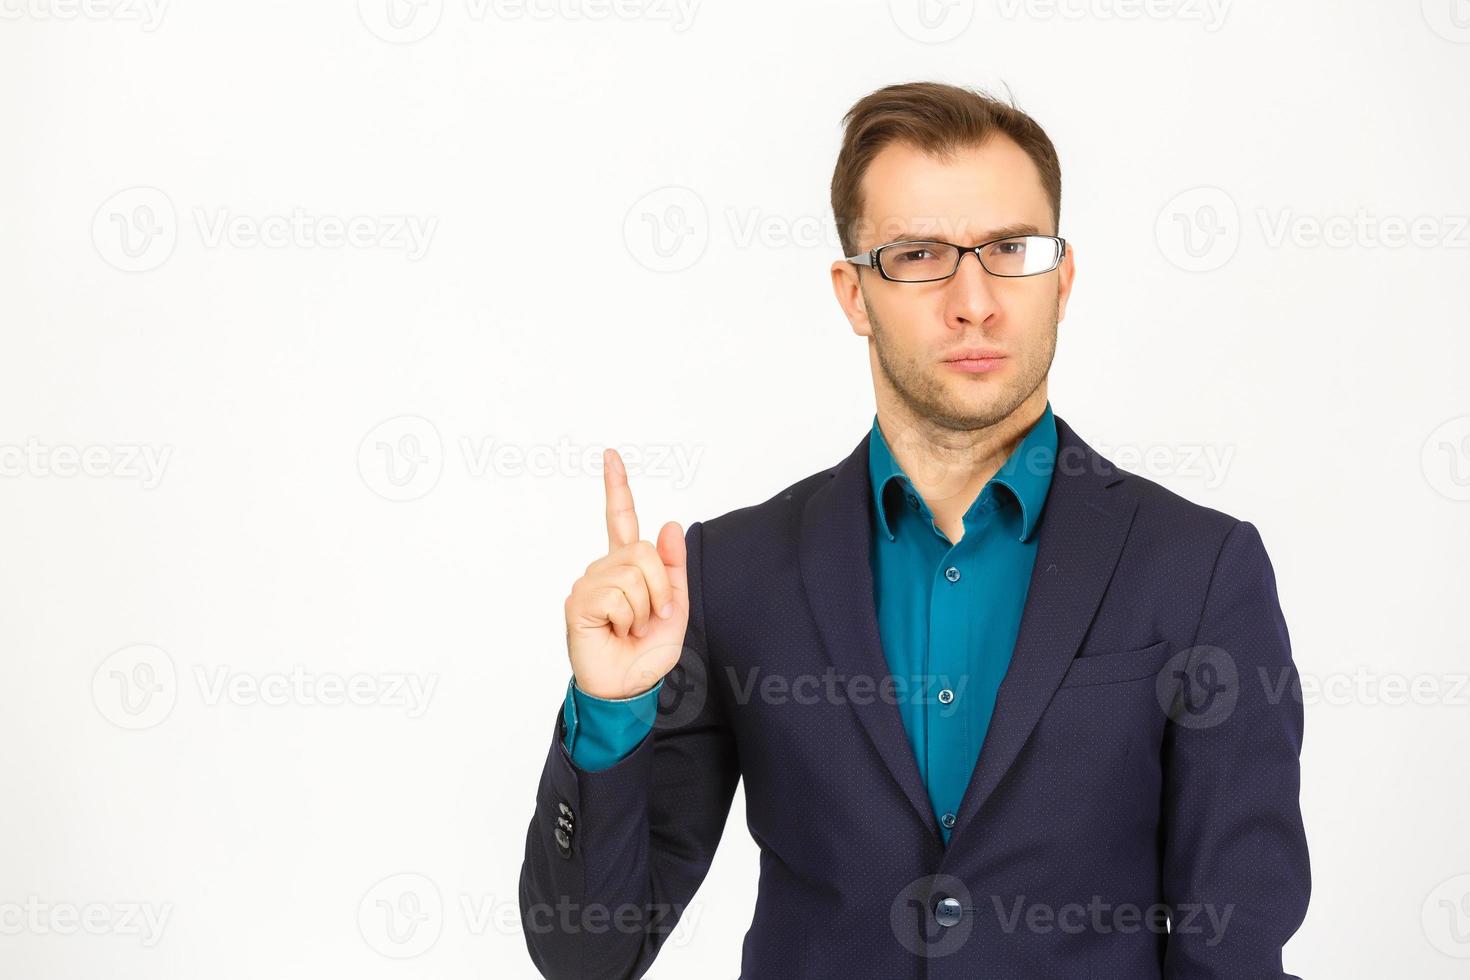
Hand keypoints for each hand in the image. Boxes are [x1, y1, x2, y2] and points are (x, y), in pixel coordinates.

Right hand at [564, 448, 688, 699]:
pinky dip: (628, 618)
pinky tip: (617, 632)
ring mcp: (588, 584)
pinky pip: (616, 595)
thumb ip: (673, 566)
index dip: (616, 487)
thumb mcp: (675, 605)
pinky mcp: (579, 603)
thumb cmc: (648, 650)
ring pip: (633, 574)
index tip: (611, 455)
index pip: (620, 519)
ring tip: (632, 629)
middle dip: (660, 588)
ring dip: (645, 608)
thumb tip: (669, 523)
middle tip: (652, 618)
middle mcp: (603, 569)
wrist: (630, 686)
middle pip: (642, 552)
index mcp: (626, 566)